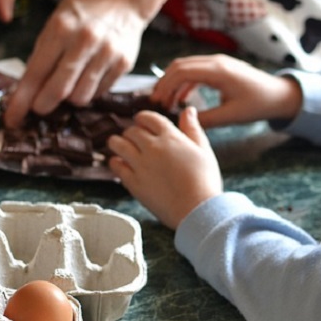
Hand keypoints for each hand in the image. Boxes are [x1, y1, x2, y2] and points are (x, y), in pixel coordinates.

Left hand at [3, 0, 146, 127]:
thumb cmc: (84, 11)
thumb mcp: (56, 21)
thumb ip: (42, 53)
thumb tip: (26, 90)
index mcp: (61, 28)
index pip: (36, 73)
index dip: (21, 100)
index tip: (12, 118)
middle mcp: (84, 41)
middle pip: (58, 91)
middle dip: (43, 105)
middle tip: (39, 107)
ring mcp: (107, 53)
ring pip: (80, 97)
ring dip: (69, 98)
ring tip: (69, 83)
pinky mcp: (123, 64)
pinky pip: (99, 93)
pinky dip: (89, 91)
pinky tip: (88, 76)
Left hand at [108, 107, 221, 229]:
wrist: (197, 210)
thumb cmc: (205, 181)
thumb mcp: (203, 150)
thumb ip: (193, 128)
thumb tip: (188, 110)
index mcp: (171, 137)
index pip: (148, 118)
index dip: (142, 119)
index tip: (141, 122)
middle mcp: (153, 147)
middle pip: (131, 131)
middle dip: (131, 132)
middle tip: (133, 139)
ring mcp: (140, 165)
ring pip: (117, 144)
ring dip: (117, 143)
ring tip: (119, 147)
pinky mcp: (133, 182)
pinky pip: (116, 166)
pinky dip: (115, 162)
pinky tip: (120, 164)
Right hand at [149, 54, 302, 127]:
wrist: (279, 94)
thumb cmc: (258, 104)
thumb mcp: (231, 116)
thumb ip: (206, 119)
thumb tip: (182, 122)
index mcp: (219, 71)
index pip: (182, 72)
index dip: (165, 86)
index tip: (157, 102)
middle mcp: (216, 62)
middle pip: (179, 65)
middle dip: (164, 83)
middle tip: (156, 102)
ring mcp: (218, 63)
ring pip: (185, 66)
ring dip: (172, 82)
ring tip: (165, 101)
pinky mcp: (220, 68)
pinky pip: (195, 71)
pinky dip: (184, 82)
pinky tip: (180, 99)